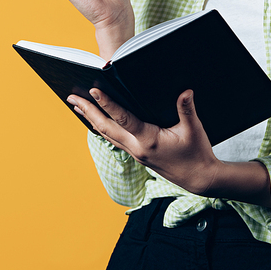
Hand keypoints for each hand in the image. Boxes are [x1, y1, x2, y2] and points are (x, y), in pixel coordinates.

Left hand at [67, 88, 270, 207]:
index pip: (123, 118)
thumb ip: (187, 109)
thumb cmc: (197, 154)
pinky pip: (115, 139)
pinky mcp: (137, 155)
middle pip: (105, 128)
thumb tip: (185, 91)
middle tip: (72, 96)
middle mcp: (137, 148)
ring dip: (91, 119)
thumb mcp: (194, 130)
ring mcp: (135, 153)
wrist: (198, 179)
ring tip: (78, 106)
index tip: (93, 91)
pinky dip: (103, 127)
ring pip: (107, 134)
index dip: (107, 104)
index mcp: (148, 140)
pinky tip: (98, 121)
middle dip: (87, 111)